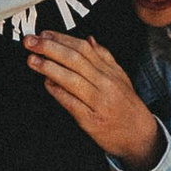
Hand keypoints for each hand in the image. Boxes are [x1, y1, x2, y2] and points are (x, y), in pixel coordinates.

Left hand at [26, 31, 162, 170]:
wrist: (140, 136)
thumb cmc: (126, 106)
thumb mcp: (121, 78)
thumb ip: (104, 58)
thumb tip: (88, 39)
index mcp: (110, 72)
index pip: (83, 49)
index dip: (62, 39)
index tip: (44, 34)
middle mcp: (106, 84)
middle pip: (75, 60)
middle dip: (50, 48)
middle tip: (31, 42)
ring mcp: (99, 103)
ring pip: (72, 80)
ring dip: (49, 68)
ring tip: (32, 60)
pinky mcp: (91, 121)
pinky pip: (71, 103)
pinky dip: (57, 92)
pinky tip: (46, 83)